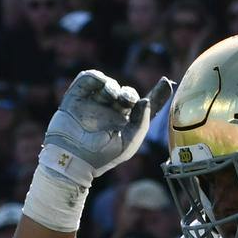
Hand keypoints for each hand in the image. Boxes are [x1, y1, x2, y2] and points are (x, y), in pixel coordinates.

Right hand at [41, 70, 173, 189]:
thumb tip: (145, 100)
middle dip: (128, 94)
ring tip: (110, 96)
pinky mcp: (75, 100)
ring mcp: (91, 105)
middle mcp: (108, 112)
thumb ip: (142, 121)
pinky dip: (95, 77)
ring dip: (112, 86)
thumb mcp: (129, 142)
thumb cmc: (101, 157)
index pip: (142, 105)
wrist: (72, 160)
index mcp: (123, 123)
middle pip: (125, 93)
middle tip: (125, 101)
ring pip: (107, 84)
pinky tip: (101, 84)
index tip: (166, 82)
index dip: (156, 94)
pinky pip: (87, 79)